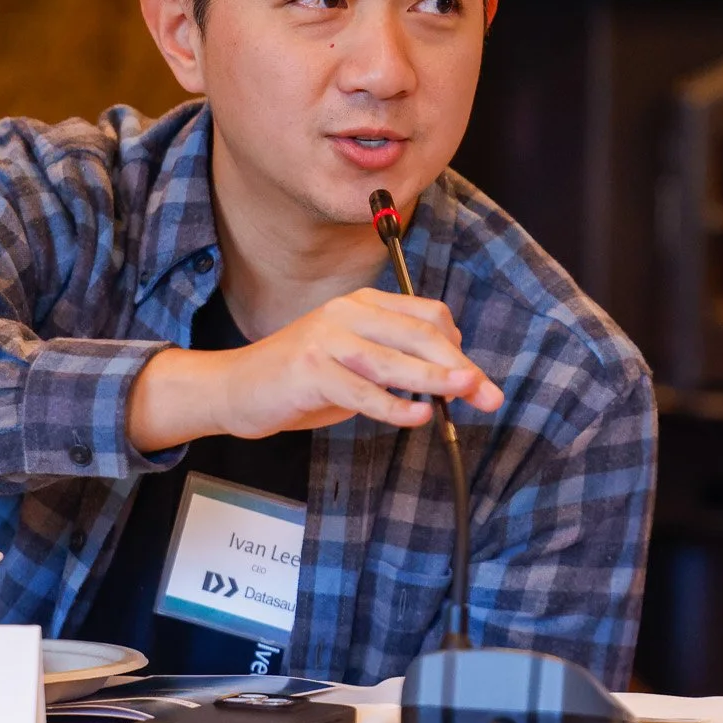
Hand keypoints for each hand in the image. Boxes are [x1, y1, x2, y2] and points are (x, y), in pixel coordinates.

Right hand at [126, 288, 504, 452]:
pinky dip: (393, 406)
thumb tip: (452, 373)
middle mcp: (345, 313)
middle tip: (486, 393)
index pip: (426, 316)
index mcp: (360, 305)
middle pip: (418, 333)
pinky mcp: (309, 370)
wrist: (236, 388)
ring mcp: (325, 339)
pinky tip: (416, 416)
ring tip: (463, 394)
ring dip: (434, 379)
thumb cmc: (301, 379)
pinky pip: (361, 390)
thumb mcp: (353, 360)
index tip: (476, 378)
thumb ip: (394, 361)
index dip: (458, 346)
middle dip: (457, 364)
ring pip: (393, 360)